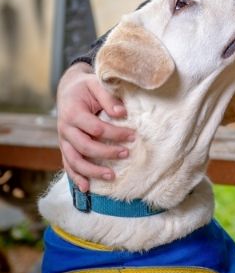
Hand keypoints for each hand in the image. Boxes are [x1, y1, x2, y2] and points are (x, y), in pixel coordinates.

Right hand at [56, 62, 134, 191]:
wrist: (68, 89)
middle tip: (127, 154)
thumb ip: (108, 98)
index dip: (115, 134)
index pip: (96, 128)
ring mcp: (63, 140)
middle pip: (85, 147)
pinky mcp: (65, 147)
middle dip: (107, 153)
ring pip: (75, 161)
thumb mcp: (96, 84)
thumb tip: (122, 113)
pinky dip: (76, 178)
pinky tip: (86, 188)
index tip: (133, 135)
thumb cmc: (86, 87)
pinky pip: (68, 165)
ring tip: (111, 176)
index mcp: (73, 113)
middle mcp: (65, 129)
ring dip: (92, 171)